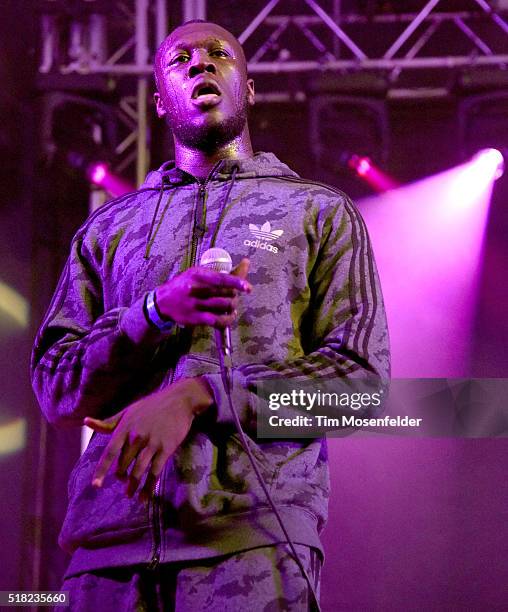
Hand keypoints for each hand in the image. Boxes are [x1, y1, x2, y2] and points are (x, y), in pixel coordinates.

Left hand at [84, 377, 212, 500]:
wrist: (179, 400)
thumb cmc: (152, 405)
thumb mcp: (128, 411)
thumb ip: (109, 422)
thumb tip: (87, 422)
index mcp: (125, 428)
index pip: (109, 453)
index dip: (101, 470)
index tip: (95, 485)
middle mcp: (136, 437)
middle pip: (124, 464)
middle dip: (121, 476)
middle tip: (123, 481)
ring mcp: (152, 443)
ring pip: (138, 471)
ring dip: (133, 485)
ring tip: (130, 495)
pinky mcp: (166, 448)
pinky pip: (155, 472)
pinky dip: (149, 486)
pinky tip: (145, 496)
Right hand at [154, 258, 250, 327]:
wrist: (162, 303)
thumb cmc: (183, 285)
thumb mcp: (197, 273)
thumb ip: (220, 272)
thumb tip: (245, 264)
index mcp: (197, 275)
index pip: (220, 279)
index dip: (236, 282)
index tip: (247, 287)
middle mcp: (196, 290)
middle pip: (225, 293)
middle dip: (235, 294)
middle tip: (234, 295)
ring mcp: (196, 305)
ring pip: (224, 306)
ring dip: (232, 306)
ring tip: (231, 304)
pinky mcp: (196, 318)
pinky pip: (218, 321)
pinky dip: (228, 319)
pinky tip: (230, 316)